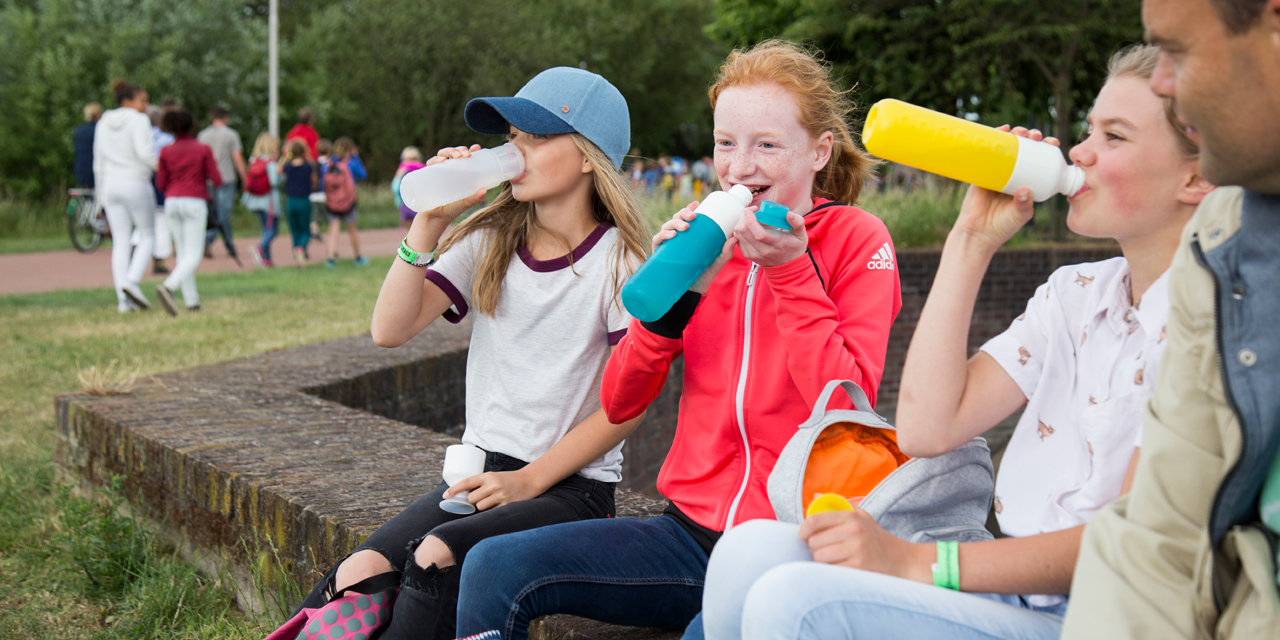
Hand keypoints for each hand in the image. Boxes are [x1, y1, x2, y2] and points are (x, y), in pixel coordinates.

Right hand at [417, 144, 486, 220]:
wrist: (435, 218)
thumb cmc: (452, 209)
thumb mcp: (465, 203)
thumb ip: (475, 198)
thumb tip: (485, 190)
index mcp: (459, 172)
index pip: (465, 157)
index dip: (470, 150)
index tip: (476, 148)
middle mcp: (449, 169)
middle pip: (454, 153)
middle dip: (460, 150)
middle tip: (467, 155)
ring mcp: (438, 171)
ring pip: (443, 154)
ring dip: (450, 151)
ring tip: (456, 156)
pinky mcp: (428, 175)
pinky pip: (430, 163)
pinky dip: (435, 160)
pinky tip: (441, 161)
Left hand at [442, 468, 543, 510]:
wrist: (529, 481)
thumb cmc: (507, 480)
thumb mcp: (493, 477)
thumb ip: (480, 484)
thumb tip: (462, 496)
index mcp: (488, 476)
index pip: (467, 482)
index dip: (454, 489)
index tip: (445, 496)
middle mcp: (493, 485)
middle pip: (471, 499)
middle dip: (472, 501)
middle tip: (480, 498)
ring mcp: (500, 496)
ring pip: (480, 507)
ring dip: (482, 507)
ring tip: (491, 502)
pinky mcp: (506, 505)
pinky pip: (491, 513)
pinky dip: (491, 511)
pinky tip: (498, 506)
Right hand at [651, 202, 739, 293]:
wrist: (691, 292)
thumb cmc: (703, 274)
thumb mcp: (717, 262)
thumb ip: (725, 251)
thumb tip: (734, 237)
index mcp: (689, 236)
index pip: (687, 217)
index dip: (689, 208)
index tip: (697, 203)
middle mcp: (677, 238)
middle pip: (676, 218)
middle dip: (683, 213)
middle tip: (693, 217)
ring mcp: (667, 245)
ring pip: (666, 226)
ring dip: (674, 223)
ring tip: (684, 227)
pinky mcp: (659, 254)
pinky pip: (657, 239)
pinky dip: (663, 235)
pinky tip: (672, 235)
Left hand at [734, 208, 806, 267]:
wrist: (788, 266)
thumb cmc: (794, 247)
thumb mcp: (801, 235)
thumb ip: (797, 222)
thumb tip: (788, 213)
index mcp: (776, 244)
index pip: (758, 233)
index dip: (751, 219)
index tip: (753, 209)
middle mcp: (762, 251)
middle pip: (744, 232)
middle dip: (744, 217)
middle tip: (752, 211)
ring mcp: (753, 254)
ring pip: (738, 235)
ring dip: (741, 222)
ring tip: (750, 218)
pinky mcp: (748, 255)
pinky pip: (738, 240)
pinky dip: (740, 231)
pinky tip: (748, 226)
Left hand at [798, 509, 933, 583]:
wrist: (903, 560)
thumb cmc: (877, 539)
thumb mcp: (862, 517)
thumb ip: (839, 505)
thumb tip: (816, 495)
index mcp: (851, 517)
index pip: (814, 520)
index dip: (803, 530)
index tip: (803, 536)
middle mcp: (854, 531)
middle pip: (814, 542)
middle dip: (815, 548)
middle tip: (824, 550)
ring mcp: (856, 550)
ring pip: (820, 557)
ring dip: (822, 561)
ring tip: (833, 559)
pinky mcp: (858, 568)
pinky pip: (831, 570)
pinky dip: (832, 571)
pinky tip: (841, 568)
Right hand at [950, 126, 1057, 251]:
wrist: (976, 233)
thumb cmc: (1002, 227)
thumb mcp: (1019, 216)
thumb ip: (1024, 205)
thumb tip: (1025, 190)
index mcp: (1029, 182)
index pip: (1042, 162)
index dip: (1048, 150)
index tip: (1052, 144)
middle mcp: (1015, 174)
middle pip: (1026, 150)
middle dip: (1033, 138)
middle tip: (1036, 136)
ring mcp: (998, 171)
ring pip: (1009, 147)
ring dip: (1016, 135)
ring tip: (1020, 132)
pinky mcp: (982, 171)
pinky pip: (989, 151)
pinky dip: (995, 138)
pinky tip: (1001, 129)